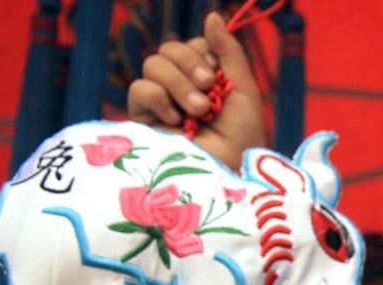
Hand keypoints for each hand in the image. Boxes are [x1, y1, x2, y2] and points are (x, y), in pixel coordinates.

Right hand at [127, 12, 264, 169]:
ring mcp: (161, 104)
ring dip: (179, 84)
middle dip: (191, 65)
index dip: (203, 54)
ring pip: (153, 65)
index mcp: (204, 79)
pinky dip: (159, 98)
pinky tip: (176, 120)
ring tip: (198, 111)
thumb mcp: (243, 89)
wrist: (229, 171)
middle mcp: (180, 89)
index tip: (218, 75)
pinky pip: (139, 89)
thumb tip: (211, 15)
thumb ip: (229, 52)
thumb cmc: (243, 138)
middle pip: (168, 50)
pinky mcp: (143, 121)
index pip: (191, 45)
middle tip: (209, 90)